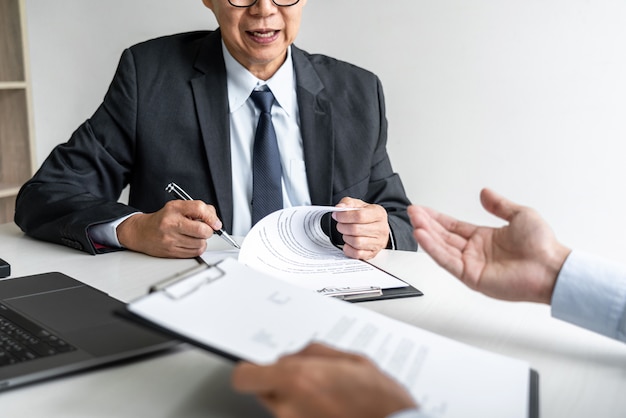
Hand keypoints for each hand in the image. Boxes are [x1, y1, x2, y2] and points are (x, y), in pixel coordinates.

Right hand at [117, 200, 222, 257]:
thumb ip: (198, 209)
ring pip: (200, 243)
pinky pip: (194, 253)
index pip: (199, 209)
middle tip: (205, 229)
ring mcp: (171, 239)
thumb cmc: (163, 219)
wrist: (141, 232)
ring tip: (195, 236)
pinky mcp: (171, 251)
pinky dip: (197, 248)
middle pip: (202, 230)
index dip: (212, 217)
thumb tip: (215, 220)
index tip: (216, 223)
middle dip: (209, 231)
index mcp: (174, 208)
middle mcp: (172, 223)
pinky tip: (191, 243)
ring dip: (202, 241)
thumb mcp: (178, 207)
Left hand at [232, 343, 416, 417]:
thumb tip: (292, 355)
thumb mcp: (351, 359)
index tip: (258, 368)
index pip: (245, 377)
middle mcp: (289, 407)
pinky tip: (328, 409)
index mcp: (297, 379)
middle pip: (262, 392)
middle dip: (278, 383)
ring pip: (279, 408)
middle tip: (304, 381)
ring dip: (293, 401)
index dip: (251, 370)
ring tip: (325, 397)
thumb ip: (314, 353)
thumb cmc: (380, 399)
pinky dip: (305, 414)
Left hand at [332, 197, 389, 259]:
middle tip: (340, 225)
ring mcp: (378, 243)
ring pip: (356, 242)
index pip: (359, 216)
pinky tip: (348, 243)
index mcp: (379, 214)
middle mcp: (381, 229)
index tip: (337, 215)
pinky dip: (348, 249)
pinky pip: (357, 254)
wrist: (377, 226)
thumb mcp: (359, 205)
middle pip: (356, 229)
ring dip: (346, 237)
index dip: (344, 216)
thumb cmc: (367, 216)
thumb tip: (339, 208)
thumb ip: (348, 203)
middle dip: (343, 227)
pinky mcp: (372, 253)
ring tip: (346, 233)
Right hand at [408, 188, 570, 303]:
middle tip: (413, 212)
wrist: (551, 268)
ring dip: (426, 234)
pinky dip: (433, 250)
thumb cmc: (542, 246)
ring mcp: (472, 264)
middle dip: (426, 223)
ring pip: (442, 247)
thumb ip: (499, 205)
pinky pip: (447, 261)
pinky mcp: (471, 276)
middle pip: (443, 236)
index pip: (453, 227)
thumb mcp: (520, 214)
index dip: (437, 218)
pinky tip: (423, 237)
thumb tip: (484, 193)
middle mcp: (475, 251)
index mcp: (484, 238)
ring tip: (414, 221)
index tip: (422, 210)